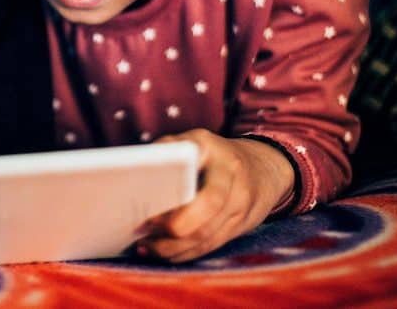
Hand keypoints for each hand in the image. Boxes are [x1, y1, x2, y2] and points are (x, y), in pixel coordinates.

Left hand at [136, 129, 293, 261]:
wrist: (263, 166)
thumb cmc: (212, 154)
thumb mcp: (191, 142)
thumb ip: (165, 152)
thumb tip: (133, 174)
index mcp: (212, 150)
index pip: (194, 177)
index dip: (176, 206)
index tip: (149, 215)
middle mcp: (232, 177)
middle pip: (205, 214)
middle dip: (172, 231)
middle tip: (143, 233)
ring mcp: (240, 204)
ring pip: (206, 236)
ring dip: (173, 247)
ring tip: (145, 246)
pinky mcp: (240, 226)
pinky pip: (210, 246)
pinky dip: (184, 253)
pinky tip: (162, 252)